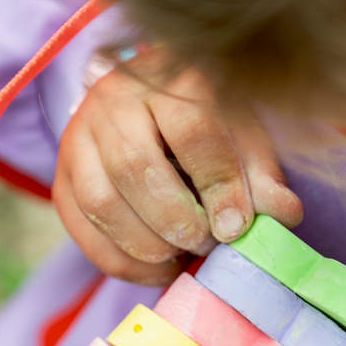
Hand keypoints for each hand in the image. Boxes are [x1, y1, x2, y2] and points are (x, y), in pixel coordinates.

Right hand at [53, 59, 302, 284]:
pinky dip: (123, 263)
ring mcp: (79, 136)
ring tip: (182, 254)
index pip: (191, 131)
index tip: (236, 228)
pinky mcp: (62, 176)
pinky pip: (82, 230)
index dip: (218, 185)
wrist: (154, 114)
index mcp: (169, 78)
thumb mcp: (245, 141)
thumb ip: (263, 177)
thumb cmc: (211, 128)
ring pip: (102, 202)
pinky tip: (158, 267)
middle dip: (177, 221)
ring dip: (148, 245)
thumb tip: (283, 213)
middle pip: (135, 168)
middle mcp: (114, 98)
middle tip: (206, 244)